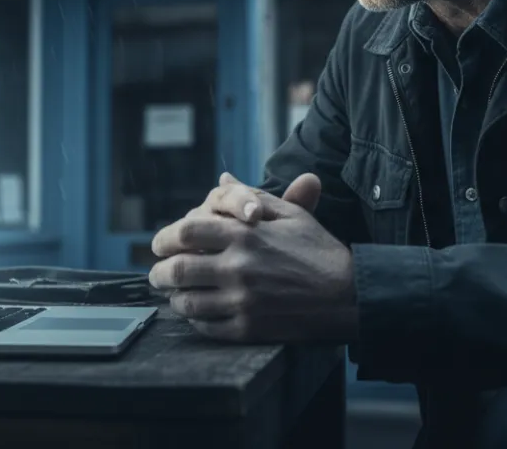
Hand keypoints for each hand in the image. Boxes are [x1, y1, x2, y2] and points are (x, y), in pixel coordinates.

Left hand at [149, 173, 357, 342]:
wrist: (349, 295)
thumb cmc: (319, 251)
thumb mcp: (290, 215)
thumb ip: (251, 197)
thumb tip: (223, 178)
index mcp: (245, 234)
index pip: (186, 232)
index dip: (165, 238)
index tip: (159, 245)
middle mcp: (238, 267)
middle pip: (177, 269)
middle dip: (159, 272)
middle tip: (157, 274)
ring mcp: (242, 300)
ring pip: (187, 301)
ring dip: (174, 298)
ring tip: (175, 294)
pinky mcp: (249, 328)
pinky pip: (206, 326)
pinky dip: (196, 320)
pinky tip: (198, 313)